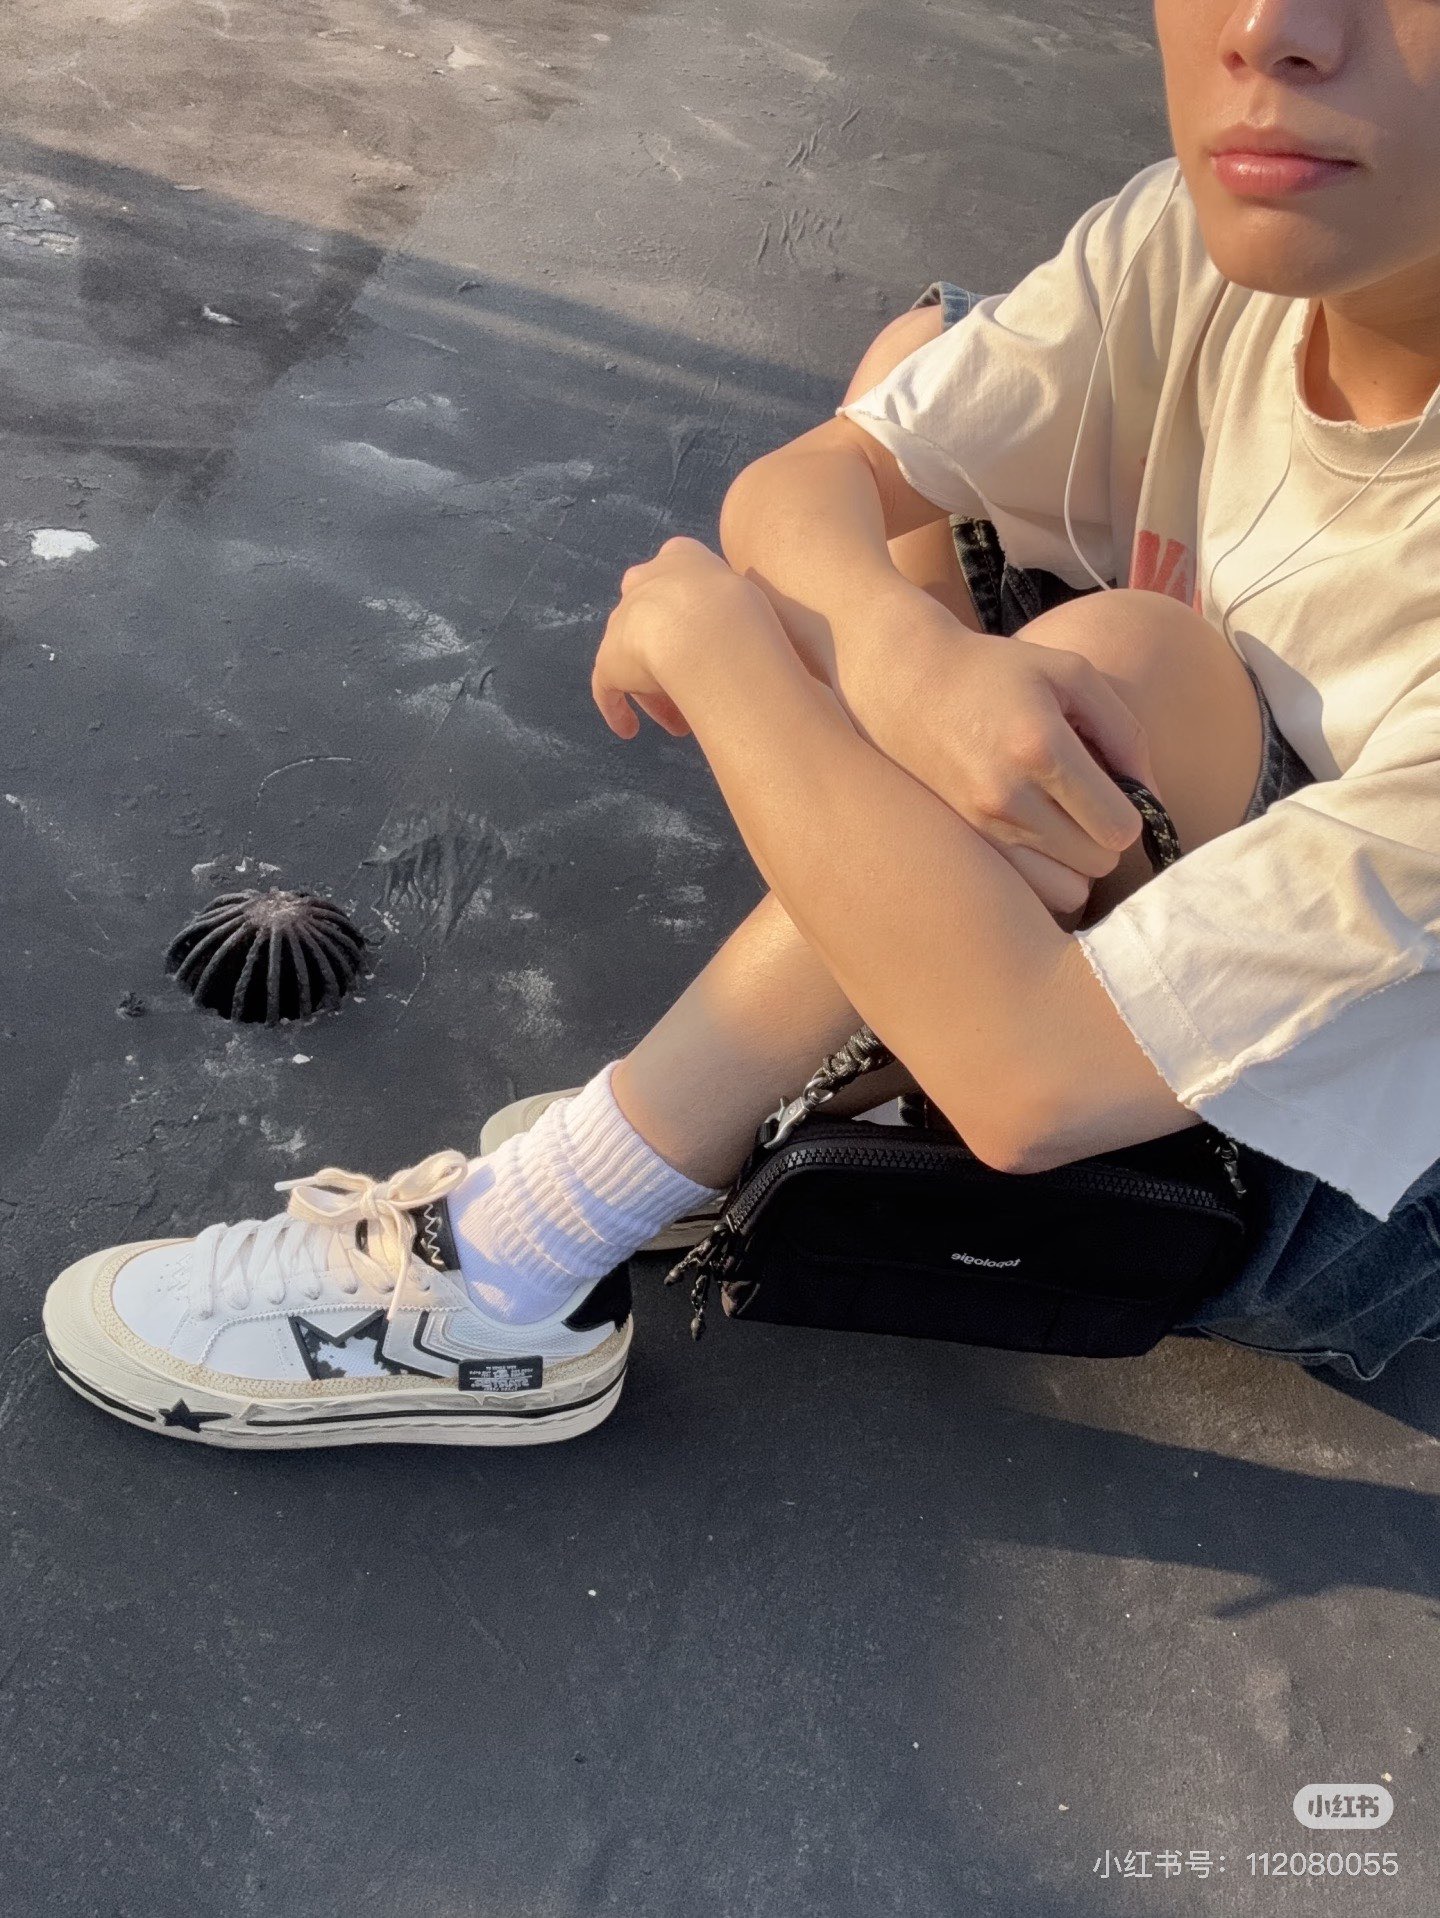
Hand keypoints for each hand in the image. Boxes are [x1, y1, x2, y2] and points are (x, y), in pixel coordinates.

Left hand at [591, 535, 784, 738]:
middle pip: (652, 623)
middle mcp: (646, 582)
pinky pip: (607, 688)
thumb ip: (761, 615)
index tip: (712, 648)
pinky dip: (617, 709)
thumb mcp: (763, 599)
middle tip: (696, 688)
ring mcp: (624, 620)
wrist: (708, 626)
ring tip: (680, 723)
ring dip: (656, 692)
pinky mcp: (609, 658)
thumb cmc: (748, 611)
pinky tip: (628, 730)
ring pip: (635, 659)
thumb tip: (796, 650)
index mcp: (682, 557)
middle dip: (672, 657)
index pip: (680, 586)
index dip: (694, 620)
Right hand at [842, 587, 1156, 917]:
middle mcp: (1007, 797)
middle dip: (1104, 836)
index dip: (1131, 811)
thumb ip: (1126, 735)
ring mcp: (979, 828)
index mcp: (1040, 748)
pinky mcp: (963, 844)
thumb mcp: (1073, 675)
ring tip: (1061, 823)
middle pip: (1098, 863)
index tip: (1115, 787)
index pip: (1119, 827)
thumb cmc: (997, 671)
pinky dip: (1044, 874)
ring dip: (1076, 864)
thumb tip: (1156, 802)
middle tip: (1086, 801)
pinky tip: (1035, 837)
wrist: (905, 681)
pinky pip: (1028, 892)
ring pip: (1066, 890)